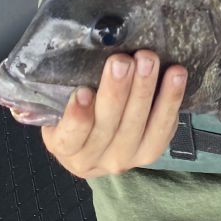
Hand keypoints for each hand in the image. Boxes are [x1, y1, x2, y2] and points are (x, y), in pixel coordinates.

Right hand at [40, 50, 187, 178]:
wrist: (94, 142)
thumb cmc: (73, 112)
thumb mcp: (54, 106)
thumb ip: (51, 94)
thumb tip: (44, 69)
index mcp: (65, 147)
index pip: (70, 137)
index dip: (77, 117)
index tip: (82, 92)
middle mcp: (95, 160)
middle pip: (108, 126)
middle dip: (117, 91)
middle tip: (123, 61)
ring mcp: (125, 159)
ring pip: (138, 126)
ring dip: (146, 90)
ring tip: (149, 60)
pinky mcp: (150, 152)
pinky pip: (164, 128)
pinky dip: (171, 100)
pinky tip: (176, 74)